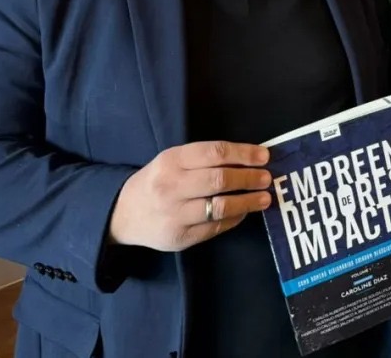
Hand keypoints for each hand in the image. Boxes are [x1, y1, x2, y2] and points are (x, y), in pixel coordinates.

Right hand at [109, 141, 271, 251]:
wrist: (124, 214)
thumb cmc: (157, 181)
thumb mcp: (173, 162)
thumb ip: (205, 159)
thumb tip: (249, 159)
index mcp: (171, 161)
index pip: (215, 153)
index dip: (244, 154)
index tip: (264, 156)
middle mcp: (172, 186)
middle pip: (220, 180)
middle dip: (249, 178)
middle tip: (267, 179)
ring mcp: (175, 214)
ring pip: (220, 207)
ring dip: (248, 202)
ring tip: (264, 199)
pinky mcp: (181, 237)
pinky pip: (216, 227)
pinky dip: (235, 218)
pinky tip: (244, 212)